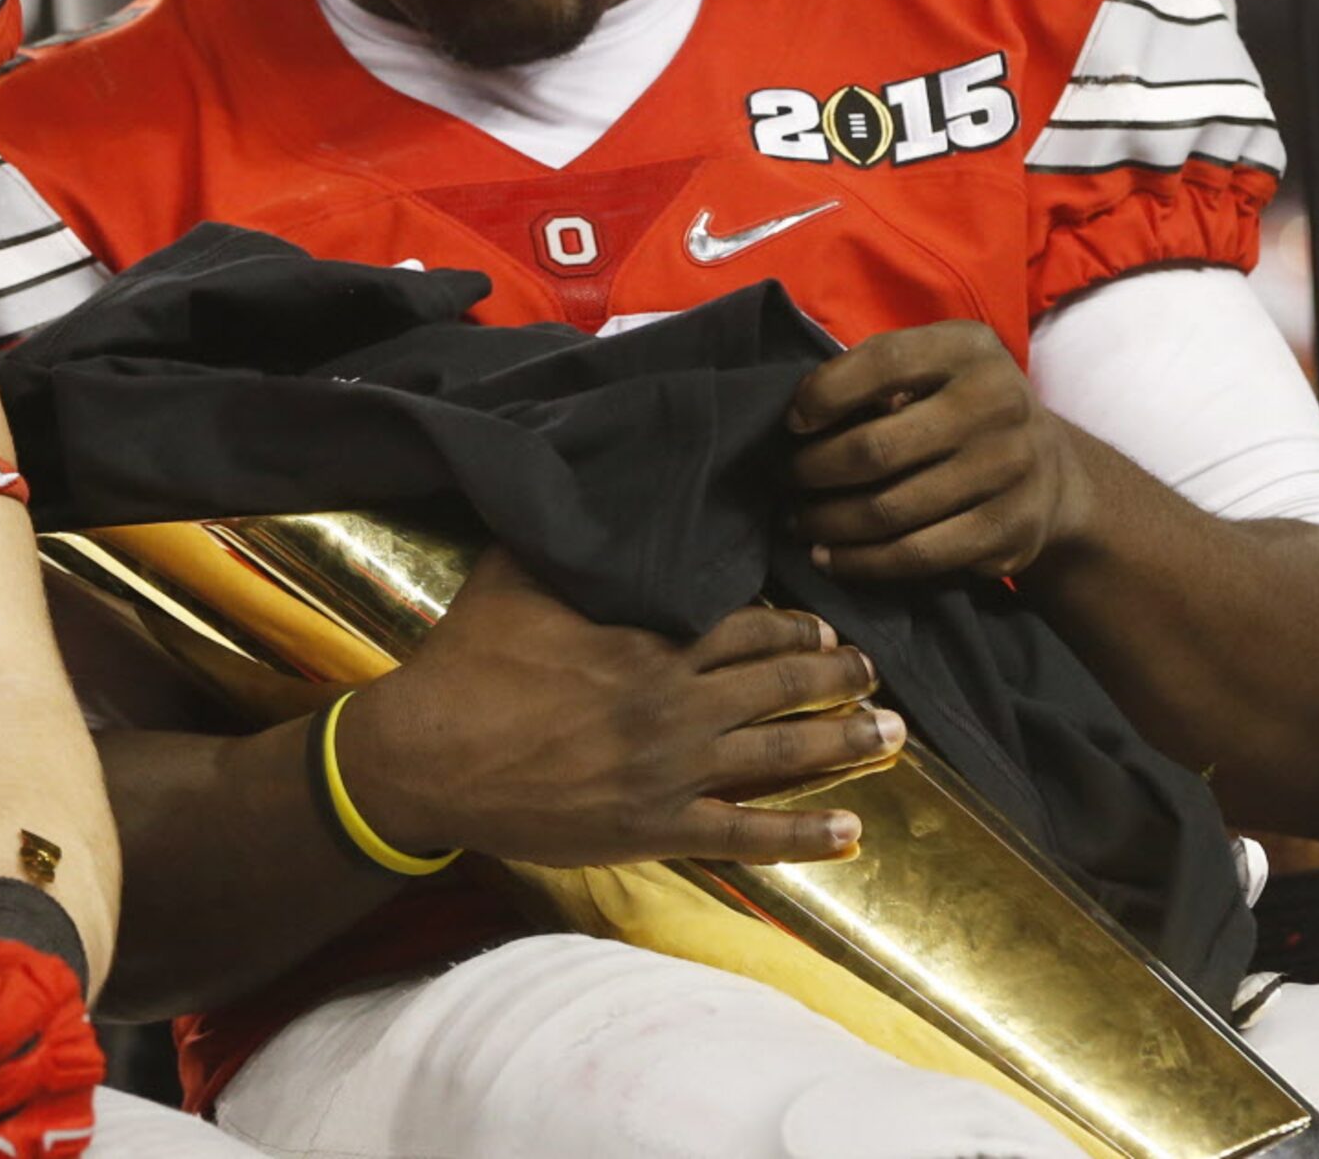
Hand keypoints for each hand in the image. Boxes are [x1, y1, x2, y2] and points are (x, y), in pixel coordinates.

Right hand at [337, 548, 905, 866]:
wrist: (428, 754)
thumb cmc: (470, 657)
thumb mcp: (517, 572)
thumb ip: (572, 537)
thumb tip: (594, 481)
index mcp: (649, 638)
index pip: (747, 627)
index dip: (794, 629)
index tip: (824, 629)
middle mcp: (675, 702)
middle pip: (778, 685)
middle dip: (836, 679)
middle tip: (875, 673)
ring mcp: (669, 771)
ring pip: (780, 754)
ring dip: (843, 743)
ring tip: (891, 736)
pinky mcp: (653, 829)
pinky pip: (745, 836)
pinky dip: (803, 836)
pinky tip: (850, 834)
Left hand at [787, 322, 1091, 582]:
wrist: (1054, 472)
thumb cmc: (963, 409)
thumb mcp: (935, 366)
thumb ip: (878, 373)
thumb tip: (799, 416)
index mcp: (970, 348)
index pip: (884, 361)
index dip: (825, 393)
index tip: (792, 423)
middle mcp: (998, 403)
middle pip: (877, 447)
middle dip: (814, 470)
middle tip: (786, 481)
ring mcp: (1010, 470)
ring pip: (890, 510)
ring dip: (828, 521)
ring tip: (797, 521)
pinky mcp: (1011, 531)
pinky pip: (917, 555)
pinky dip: (861, 562)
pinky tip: (830, 557)